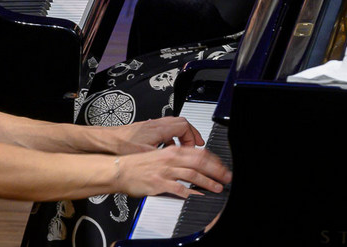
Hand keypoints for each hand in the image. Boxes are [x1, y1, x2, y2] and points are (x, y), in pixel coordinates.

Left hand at [106, 117, 205, 154]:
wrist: (107, 140)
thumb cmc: (121, 145)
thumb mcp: (145, 154)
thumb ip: (162, 156)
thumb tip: (174, 163)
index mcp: (159, 129)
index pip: (184, 126)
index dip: (193, 137)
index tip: (195, 147)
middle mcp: (156, 124)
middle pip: (182, 122)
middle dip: (191, 134)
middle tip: (196, 144)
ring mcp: (151, 125)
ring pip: (174, 124)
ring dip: (182, 134)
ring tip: (185, 146)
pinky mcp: (147, 129)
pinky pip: (166, 128)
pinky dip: (172, 136)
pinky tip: (168, 147)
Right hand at [113, 144, 230, 198]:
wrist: (120, 169)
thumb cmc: (138, 164)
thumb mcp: (160, 155)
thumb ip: (176, 159)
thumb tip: (193, 165)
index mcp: (172, 150)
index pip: (199, 152)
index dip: (214, 160)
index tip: (222, 167)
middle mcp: (170, 158)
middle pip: (199, 162)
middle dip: (216, 170)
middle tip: (226, 177)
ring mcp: (165, 171)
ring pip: (192, 174)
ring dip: (208, 182)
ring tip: (217, 187)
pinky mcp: (159, 183)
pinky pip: (179, 188)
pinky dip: (191, 193)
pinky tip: (198, 196)